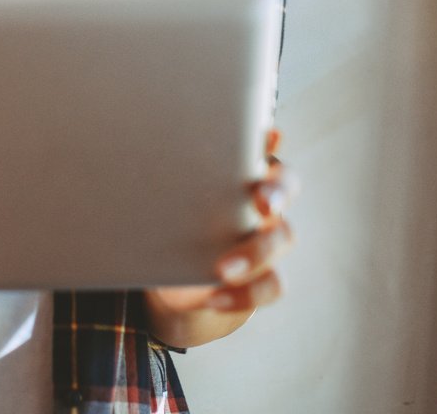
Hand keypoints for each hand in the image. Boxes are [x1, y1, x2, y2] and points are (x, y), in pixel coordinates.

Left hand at [143, 129, 294, 347]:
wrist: (173, 282)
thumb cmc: (170, 226)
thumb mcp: (164, 199)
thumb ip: (166, 176)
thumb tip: (150, 144)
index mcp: (241, 174)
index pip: (262, 147)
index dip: (270, 147)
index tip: (267, 139)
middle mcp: (262, 202)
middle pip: (286, 186)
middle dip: (276, 191)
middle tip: (261, 203)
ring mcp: (268, 239)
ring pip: (284, 237)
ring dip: (256, 253)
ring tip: (222, 270)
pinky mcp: (265, 277)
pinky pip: (271, 284)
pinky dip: (244, 293)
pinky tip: (214, 297)